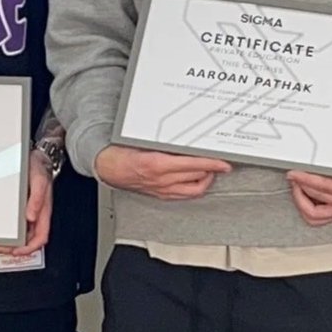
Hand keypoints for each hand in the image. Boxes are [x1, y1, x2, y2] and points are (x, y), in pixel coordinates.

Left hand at [0, 149, 55, 257]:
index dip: (29, 248)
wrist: (36, 156)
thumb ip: (37, 198)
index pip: (40, 237)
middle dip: (14, 248)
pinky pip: (15, 221)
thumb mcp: (39, 180)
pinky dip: (7, 228)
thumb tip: (31, 216)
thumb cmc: (40, 167)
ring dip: (10, 240)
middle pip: (28, 239)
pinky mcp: (21, 205)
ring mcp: (28, 210)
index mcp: (43, 211)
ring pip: (21, 232)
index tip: (16, 251)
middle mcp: (36, 213)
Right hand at [94, 144, 230, 199]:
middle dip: (212, 170)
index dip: (213, 163)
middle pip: (197, 177)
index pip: (195, 165)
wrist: (107, 166)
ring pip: (193, 189)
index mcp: (158, 164)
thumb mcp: (144, 140)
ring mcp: (161, 189)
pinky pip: (183, 194)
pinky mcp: (160, 195)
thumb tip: (187, 136)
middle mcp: (161, 180)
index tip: (224, 162)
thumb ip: (166, 140)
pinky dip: (192, 187)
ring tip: (209, 172)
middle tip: (219, 162)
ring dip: (204, 180)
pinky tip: (195, 180)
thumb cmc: (120, 152)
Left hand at [285, 154, 331, 225]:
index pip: (323, 186)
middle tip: (293, 176)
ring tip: (297, 187)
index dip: (305, 179)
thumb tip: (310, 161)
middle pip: (315, 199)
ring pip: (312, 215)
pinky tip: (303, 197)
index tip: (294, 173)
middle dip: (299, 186)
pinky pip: (316, 219)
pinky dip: (306, 209)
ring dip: (300, 201)